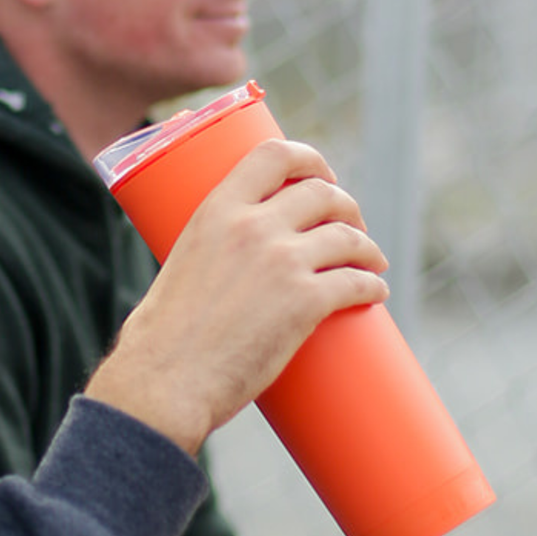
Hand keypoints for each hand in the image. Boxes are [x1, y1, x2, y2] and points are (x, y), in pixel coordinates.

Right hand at [85, 140, 389, 452]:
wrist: (164, 380)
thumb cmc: (160, 337)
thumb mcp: (178, 266)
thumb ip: (208, 253)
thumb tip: (223, 266)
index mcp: (216, 211)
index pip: (273, 155)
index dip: (309, 159)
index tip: (322, 175)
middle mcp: (252, 226)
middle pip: (321, 194)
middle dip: (345, 207)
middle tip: (350, 226)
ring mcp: (282, 262)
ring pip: (346, 237)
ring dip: (367, 247)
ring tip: (371, 262)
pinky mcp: (305, 303)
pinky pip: (356, 282)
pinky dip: (373, 286)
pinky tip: (376, 291)